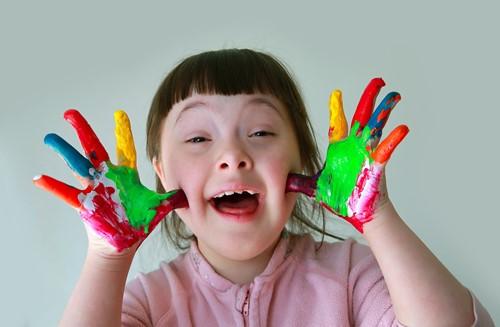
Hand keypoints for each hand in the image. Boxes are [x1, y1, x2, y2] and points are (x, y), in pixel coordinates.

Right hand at [34, 109, 187, 251]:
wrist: (124, 242)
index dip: (122, 132)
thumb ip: (171, 198)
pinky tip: (40, 178)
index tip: (119, 113)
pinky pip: (67, 193)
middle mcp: (108, 177)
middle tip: (70, 113)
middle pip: (94, 149)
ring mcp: (94, 188)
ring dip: (64, 151)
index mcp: (125, 175)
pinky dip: (54, 186)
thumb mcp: (158, 207)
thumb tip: (188, 193)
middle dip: (83, 130)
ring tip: (50, 138)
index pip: (125, 149)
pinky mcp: (86, 203)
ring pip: (77, 165)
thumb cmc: (139, 223)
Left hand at [286, 78, 408, 232]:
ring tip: (393, 95)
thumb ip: (300, 182)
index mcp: (340, 149)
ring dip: (384, 111)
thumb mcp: (315, 187)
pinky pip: (386, 149)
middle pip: (362, 116)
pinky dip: (393, 139)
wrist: (358, 214)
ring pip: (377, 126)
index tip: (337, 92)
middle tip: (377, 81)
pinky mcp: (377, 164)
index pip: (338, 124)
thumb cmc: (341, 200)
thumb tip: (283, 180)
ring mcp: (368, 153)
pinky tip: (402, 128)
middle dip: (368, 98)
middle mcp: (355, 147)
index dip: (337, 108)